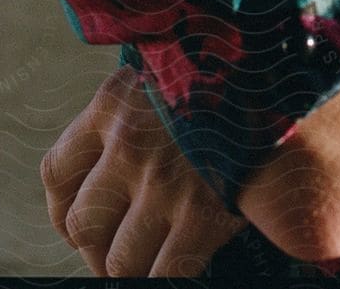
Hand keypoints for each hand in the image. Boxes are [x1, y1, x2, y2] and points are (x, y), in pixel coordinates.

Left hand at [41, 64, 248, 276]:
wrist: (282, 73)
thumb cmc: (226, 73)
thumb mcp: (168, 73)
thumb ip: (138, 108)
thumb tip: (120, 158)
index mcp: (112, 103)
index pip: (57, 172)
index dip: (63, 208)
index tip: (78, 218)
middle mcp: (128, 144)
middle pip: (83, 224)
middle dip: (96, 248)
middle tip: (115, 251)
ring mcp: (163, 182)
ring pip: (118, 260)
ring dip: (128, 269)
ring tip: (146, 263)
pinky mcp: (202, 213)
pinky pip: (163, 273)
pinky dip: (163, 279)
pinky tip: (177, 266)